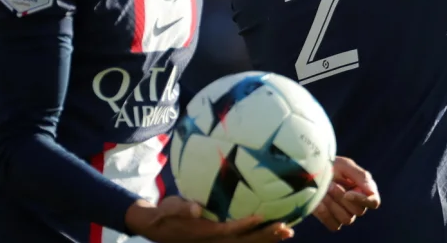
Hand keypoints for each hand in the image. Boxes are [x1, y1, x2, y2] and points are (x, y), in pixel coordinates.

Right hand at [125, 196, 292, 242]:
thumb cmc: (165, 214)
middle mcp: (214, 241)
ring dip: (267, 239)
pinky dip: (260, 237)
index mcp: (204, 233)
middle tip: (285, 228)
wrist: (159, 228)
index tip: (261, 215)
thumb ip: (181, 208)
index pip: (228, 229)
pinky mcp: (221, 240)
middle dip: (265, 235)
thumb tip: (194, 208)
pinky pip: (244, 241)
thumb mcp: (168, 208)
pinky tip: (275, 232)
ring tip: (288, 232)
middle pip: (244, 241)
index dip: (245, 225)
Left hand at [313, 156, 380, 231]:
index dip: (362, 200)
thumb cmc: (330, 166)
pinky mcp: (333, 221)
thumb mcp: (345, 165)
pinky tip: (319, 202)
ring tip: (323, 191)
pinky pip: (334, 225)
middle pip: (358, 211)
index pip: (373, 202)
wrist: (309, 173)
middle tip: (330, 185)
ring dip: (333, 205)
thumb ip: (360, 176)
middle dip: (342, 197)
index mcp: (365, 190)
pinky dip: (325, 214)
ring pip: (346, 219)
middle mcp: (358, 204)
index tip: (347, 193)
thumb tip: (371, 191)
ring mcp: (346, 215)